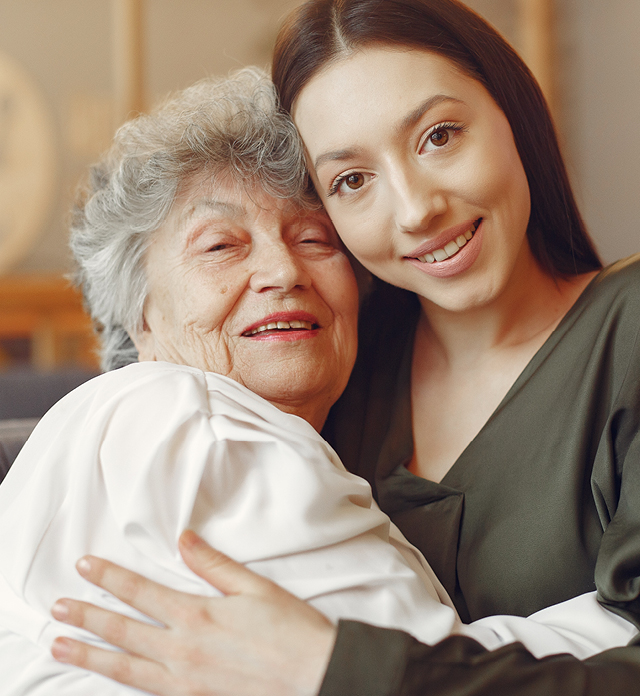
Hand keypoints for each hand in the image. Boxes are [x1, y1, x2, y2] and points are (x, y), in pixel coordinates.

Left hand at [50, 530, 335, 695]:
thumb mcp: (255, 588)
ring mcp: (184, 682)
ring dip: (90, 656)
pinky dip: (121, 683)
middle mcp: (182, 650)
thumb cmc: (291, 632)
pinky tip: (110, 678)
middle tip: (57, 608)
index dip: (110, 578)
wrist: (315, 679)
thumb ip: (214, 565)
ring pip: (124, 667)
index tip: (85, 566)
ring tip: (61, 647)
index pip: (141, 592)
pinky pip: (146, 692)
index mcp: (197, 616)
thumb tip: (184, 540)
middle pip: (123, 631)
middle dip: (86, 617)